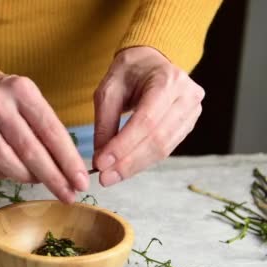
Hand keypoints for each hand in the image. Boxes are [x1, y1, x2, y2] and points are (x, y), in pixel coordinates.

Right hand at [0, 71, 88, 202]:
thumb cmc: (8, 98)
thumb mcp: (30, 100)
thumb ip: (47, 130)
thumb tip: (68, 170)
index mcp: (22, 90)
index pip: (50, 130)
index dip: (68, 160)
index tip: (81, 181)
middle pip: (28, 149)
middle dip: (52, 177)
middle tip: (67, 195)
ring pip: (4, 159)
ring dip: (25, 177)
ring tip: (38, 181)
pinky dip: (2, 175)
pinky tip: (12, 174)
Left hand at [93, 46, 204, 185]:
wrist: (151, 62)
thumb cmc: (129, 72)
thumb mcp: (108, 89)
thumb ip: (105, 122)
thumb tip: (101, 158)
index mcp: (168, 80)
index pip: (146, 120)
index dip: (124, 145)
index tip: (102, 163)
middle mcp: (187, 96)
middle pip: (157, 138)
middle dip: (128, 162)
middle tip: (105, 177)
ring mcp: (192, 112)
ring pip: (163, 148)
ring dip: (135, 166)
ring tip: (111, 177)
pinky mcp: (188, 125)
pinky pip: (166, 149)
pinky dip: (143, 161)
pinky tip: (125, 169)